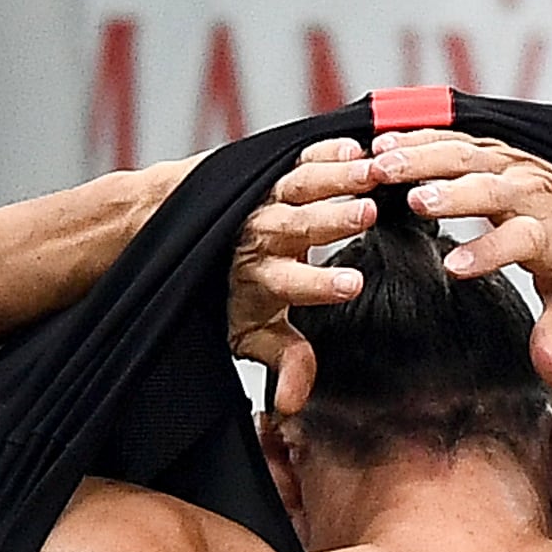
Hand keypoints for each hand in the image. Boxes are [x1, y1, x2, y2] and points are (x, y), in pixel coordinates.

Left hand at [228, 138, 381, 415]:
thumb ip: (283, 364)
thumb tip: (294, 405)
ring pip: (301, 184)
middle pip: (297, 223)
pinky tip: (356, 145)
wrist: (179, 234)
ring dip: (337, 176)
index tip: (353, 284)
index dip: (318, 284)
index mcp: (258, 277)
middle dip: (331, 218)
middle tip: (367, 210)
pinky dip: (326, 150)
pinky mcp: (272, 171)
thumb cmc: (229, 291)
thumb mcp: (251, 334)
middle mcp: (259, 233)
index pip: (290, 282)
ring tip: (373, 170)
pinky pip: (300, 158)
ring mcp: (265, 197)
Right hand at [367, 129, 551, 391]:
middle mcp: (531, 190)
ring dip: (422, 158)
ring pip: (465, 154)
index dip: (489, 251)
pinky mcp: (495, 147)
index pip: (521, 239)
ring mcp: (512, 163)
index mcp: (551, 232)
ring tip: (381, 166)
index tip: (453, 268)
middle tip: (414, 200)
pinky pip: (455, 137)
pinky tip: (383, 142)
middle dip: (452, 193)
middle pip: (489, 187)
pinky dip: (419, 137)